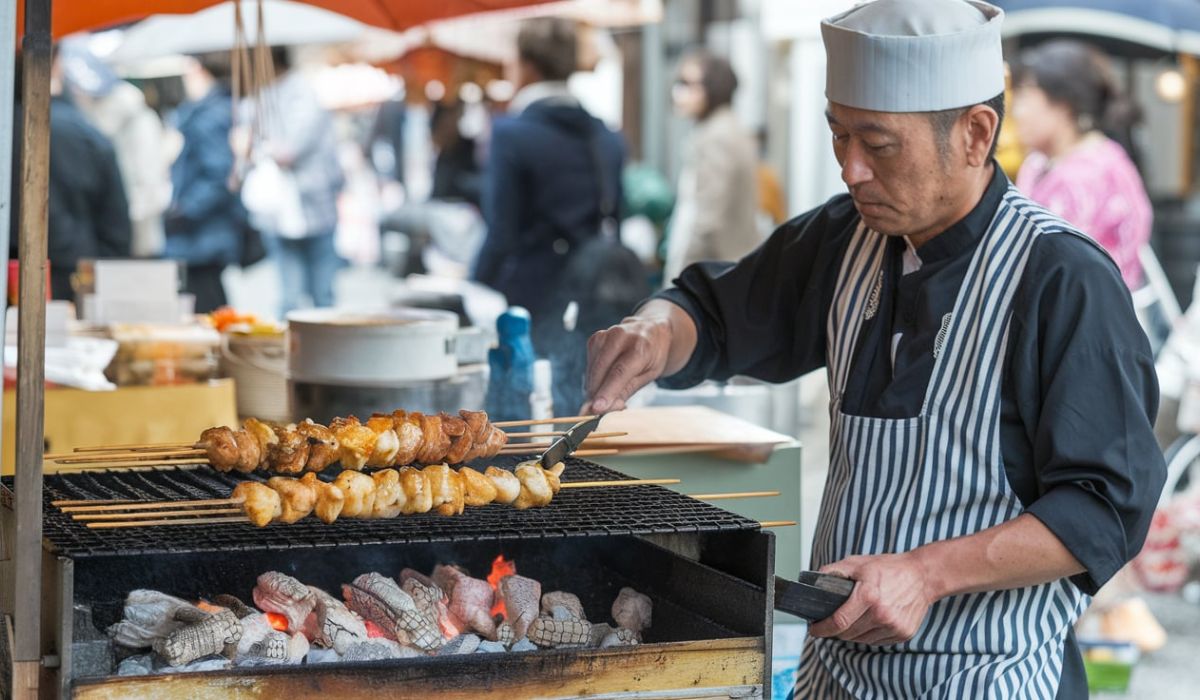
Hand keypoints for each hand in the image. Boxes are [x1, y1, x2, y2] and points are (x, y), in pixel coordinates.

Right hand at [581, 316, 673, 413]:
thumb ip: (626, 391)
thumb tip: (605, 408)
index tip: (596, 408)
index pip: (619, 372)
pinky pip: (589, 364)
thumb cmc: (653, 356)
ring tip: (603, 395)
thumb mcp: (649, 376)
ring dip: (593, 386)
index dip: (607, 391)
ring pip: (592, 369)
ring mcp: (606, 335)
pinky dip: (593, 377)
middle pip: (601, 370)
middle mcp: (621, 336)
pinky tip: (602, 382)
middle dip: (595, 393)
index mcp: (640, 347)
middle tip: (595, 411)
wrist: (652, 330)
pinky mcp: (596, 338)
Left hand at [807, 552, 936, 645]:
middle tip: (828, 623)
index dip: (822, 628)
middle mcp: (882, 614)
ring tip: (848, 621)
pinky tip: (867, 622)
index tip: (814, 629)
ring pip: (861, 640)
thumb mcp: (857, 563)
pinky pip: (876, 641)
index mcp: (868, 596)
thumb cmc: (889, 568)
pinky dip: (867, 635)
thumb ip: (834, 572)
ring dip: (850, 634)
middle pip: (848, 634)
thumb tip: (814, 582)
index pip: (838, 621)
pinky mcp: (903, 633)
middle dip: (834, 631)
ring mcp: (894, 626)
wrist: (922, 576)